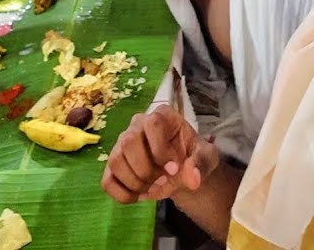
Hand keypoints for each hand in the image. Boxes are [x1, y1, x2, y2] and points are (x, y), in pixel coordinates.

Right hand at [101, 105, 219, 203]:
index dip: (161, 150)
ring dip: (135, 182)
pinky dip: (123, 194)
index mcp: (162, 116)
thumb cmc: (193, 157)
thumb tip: (192, 178)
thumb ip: (201, 164)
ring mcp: (122, 145)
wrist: (183, 172)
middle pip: (128, 141)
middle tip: (162, 180)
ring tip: (152, 188)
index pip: (152, 124)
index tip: (174, 168)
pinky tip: (139, 197)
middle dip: (146, 168)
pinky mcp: (113, 167)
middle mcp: (137, 126)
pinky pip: (107, 181)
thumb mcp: (206, 158)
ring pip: (115, 161)